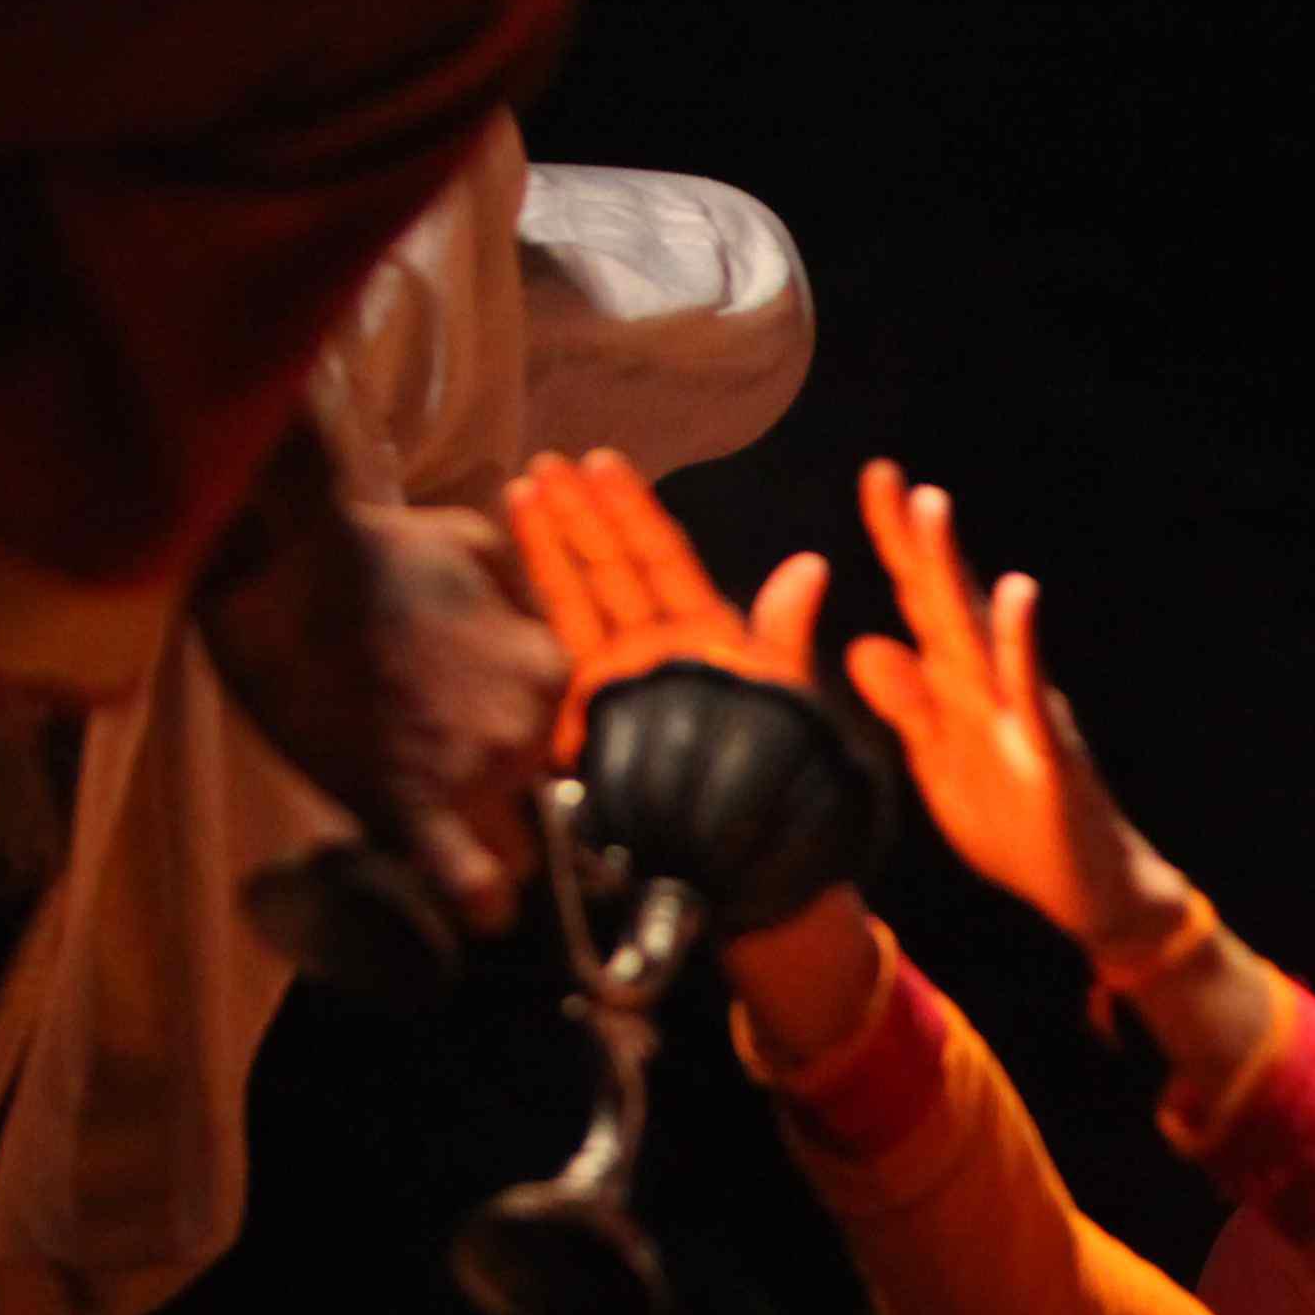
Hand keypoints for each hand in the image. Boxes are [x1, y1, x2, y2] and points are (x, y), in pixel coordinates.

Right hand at [503, 446, 827, 761]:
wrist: (738, 851)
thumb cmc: (774, 773)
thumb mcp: (785, 698)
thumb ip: (783, 633)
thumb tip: (810, 567)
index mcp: (704, 636)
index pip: (661, 557)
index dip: (631, 511)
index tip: (601, 464)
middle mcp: (654, 650)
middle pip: (610, 567)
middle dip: (579, 514)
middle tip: (547, 463)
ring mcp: (615, 681)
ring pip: (576, 599)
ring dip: (549, 546)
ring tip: (522, 490)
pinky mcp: (584, 715)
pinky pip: (553, 650)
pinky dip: (532, 610)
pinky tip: (505, 565)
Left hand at [838, 461, 1183, 950]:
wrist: (1085, 887)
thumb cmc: (1014, 824)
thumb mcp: (941, 765)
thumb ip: (909, 707)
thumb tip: (862, 647)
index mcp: (961, 686)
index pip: (921, 603)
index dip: (895, 545)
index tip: (876, 481)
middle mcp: (992, 683)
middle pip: (943, 600)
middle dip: (913, 539)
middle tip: (887, 476)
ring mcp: (1021, 712)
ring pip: (980, 632)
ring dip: (953, 570)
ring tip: (933, 509)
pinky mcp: (1046, 752)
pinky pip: (1029, 691)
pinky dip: (1019, 643)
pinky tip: (1015, 595)